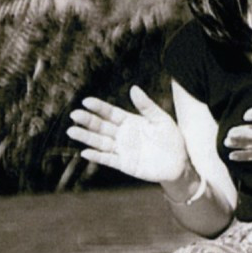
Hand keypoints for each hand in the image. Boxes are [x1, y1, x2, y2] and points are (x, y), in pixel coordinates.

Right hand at [68, 86, 187, 182]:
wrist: (179, 163)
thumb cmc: (172, 138)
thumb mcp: (161, 119)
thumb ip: (147, 106)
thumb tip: (133, 88)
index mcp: (130, 121)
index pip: (110, 113)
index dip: (99, 107)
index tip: (86, 101)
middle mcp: (123, 135)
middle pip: (101, 126)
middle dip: (88, 120)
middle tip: (74, 115)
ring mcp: (122, 149)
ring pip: (100, 142)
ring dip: (86, 137)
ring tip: (72, 131)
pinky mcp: (125, 164)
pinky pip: (108, 159)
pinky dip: (97, 156)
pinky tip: (85, 152)